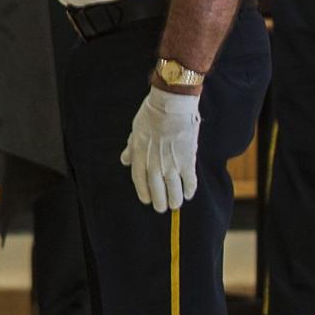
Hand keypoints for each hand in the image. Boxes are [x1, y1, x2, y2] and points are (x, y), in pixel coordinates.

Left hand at [120, 87, 201, 211]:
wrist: (171, 106)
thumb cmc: (151, 115)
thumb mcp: (136, 131)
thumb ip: (131, 148)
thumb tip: (124, 160)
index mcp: (139, 156)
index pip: (139, 181)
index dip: (143, 192)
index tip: (147, 200)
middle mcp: (154, 164)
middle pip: (156, 189)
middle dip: (160, 201)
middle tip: (162, 208)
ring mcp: (171, 164)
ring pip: (173, 189)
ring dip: (174, 200)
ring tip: (175, 205)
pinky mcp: (187, 161)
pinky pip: (189, 180)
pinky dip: (189, 189)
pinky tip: (188, 194)